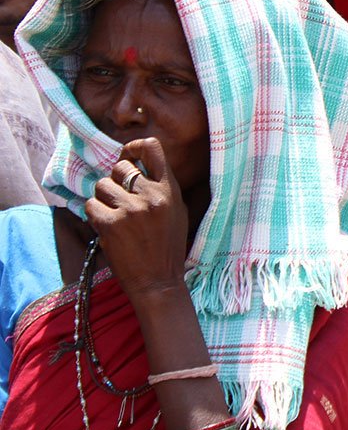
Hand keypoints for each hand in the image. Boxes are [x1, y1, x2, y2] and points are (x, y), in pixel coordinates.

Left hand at [85, 138, 189, 298]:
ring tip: (115, 217)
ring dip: (104, 200)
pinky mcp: (110, 224)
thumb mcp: (176, 212)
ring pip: (102, 186)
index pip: (153, 149)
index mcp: (170, 191)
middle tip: (121, 200)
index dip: (135, 147)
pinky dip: (94, 216)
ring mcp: (130, 210)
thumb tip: (134, 165)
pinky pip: (91, 205)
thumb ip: (159, 187)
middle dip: (116, 181)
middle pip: (121, 168)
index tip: (128, 155)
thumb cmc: (167, 248)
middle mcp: (151, 196)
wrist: (159, 281)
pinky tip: (107, 228)